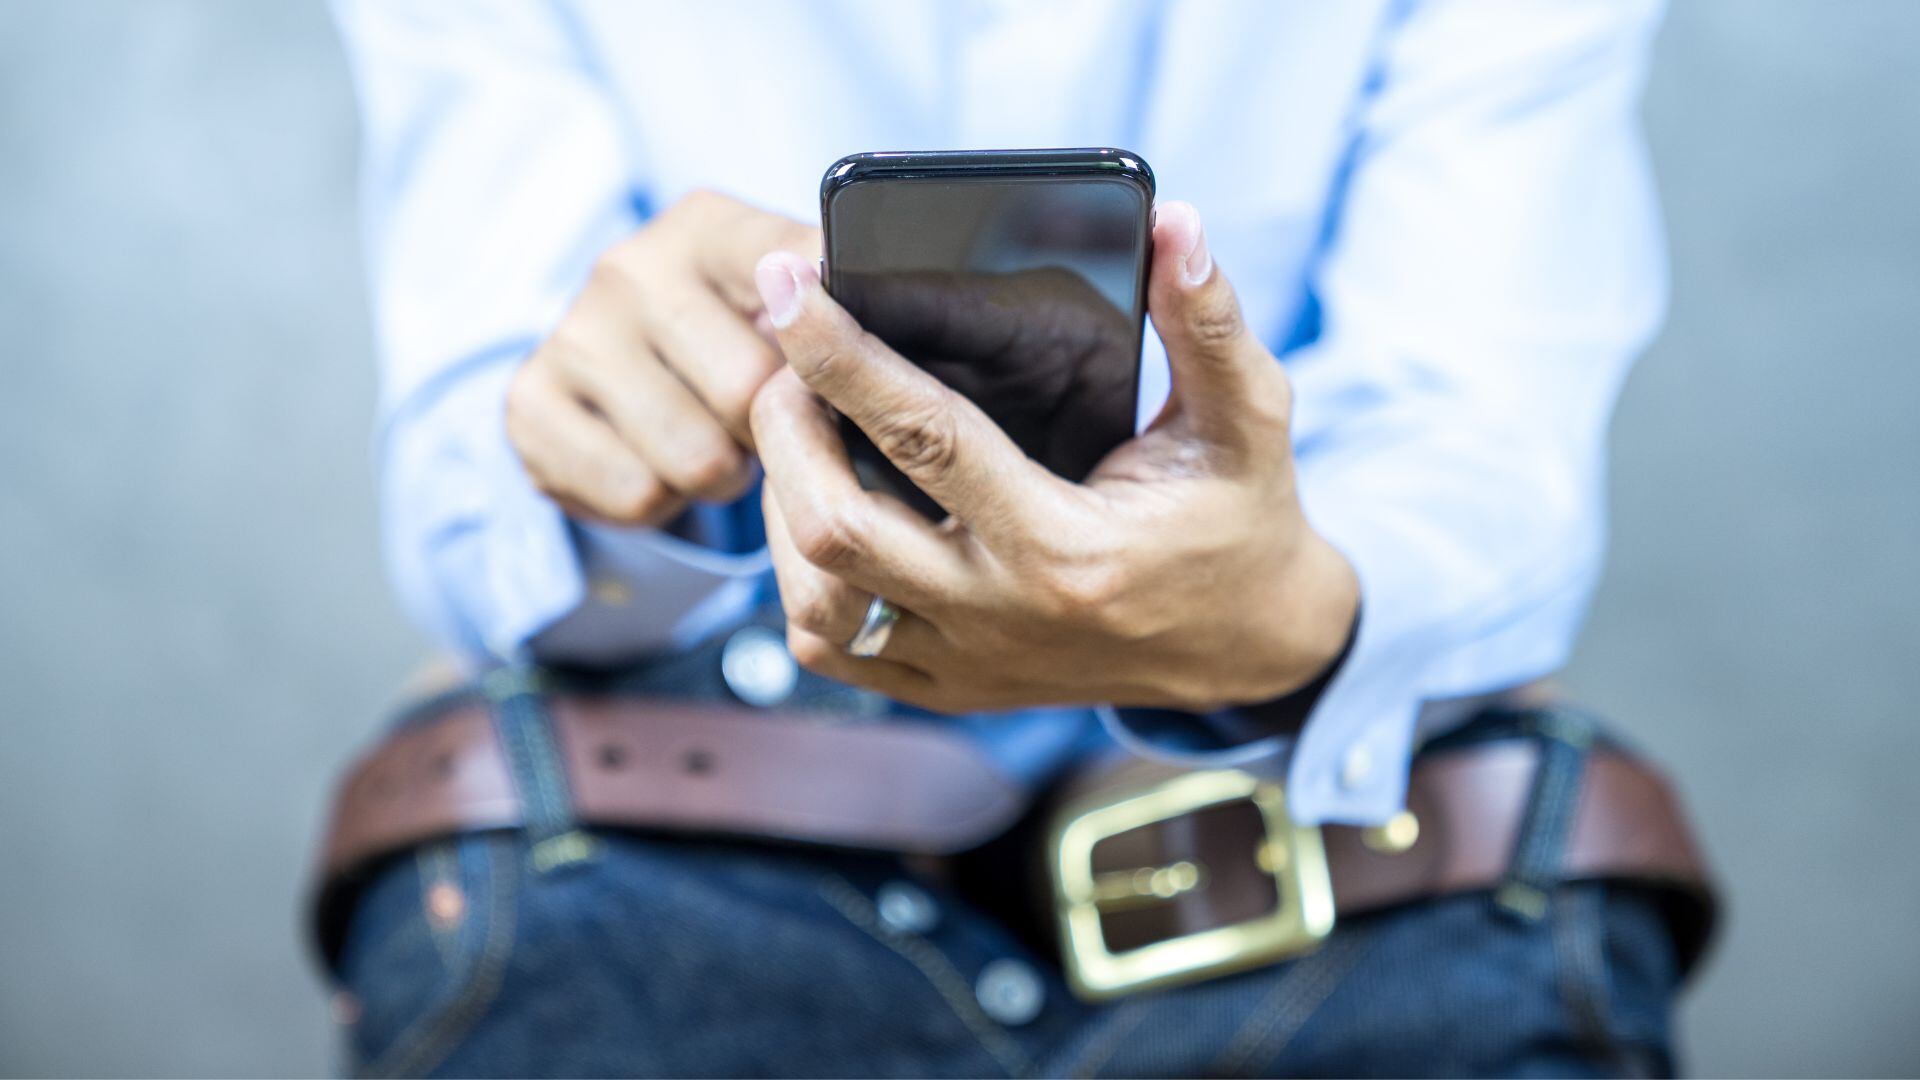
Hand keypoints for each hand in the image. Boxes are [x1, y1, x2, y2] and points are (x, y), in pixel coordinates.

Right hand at [506, 190, 819, 524]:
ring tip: (716, 444)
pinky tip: (657, 463)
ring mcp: (572, 335)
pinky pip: (637, 494)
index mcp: (707, 226)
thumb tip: (903, 315)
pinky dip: (661, 502)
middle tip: (768, 425)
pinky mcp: (528, 406)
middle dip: (775, 431)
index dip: (829, 341)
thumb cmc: (734, 343)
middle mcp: (628, 267)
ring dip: (722, 475)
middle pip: (748, 392)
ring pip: (697, 458)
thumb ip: (838, 304)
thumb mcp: (787, 305)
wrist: (614, 381)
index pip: (794, 274)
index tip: (843, 374)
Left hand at [747, 201, 1358, 712]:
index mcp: (1067, 548)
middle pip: (835, 527)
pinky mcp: (947, 690)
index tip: (788, 284)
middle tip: (785, 360)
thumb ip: (1211, 324)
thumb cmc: (1239, 520)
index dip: (843, 355)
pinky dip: (800, 579)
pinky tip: (819, 512)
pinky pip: (830, 652)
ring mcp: (966, 666)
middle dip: (784, 428)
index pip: (925, 437)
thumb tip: (1176, 224)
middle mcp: (1001, 618)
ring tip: (798, 431)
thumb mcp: (1248, 420)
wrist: (1248, 646)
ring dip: (782, 506)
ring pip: (814, 602)